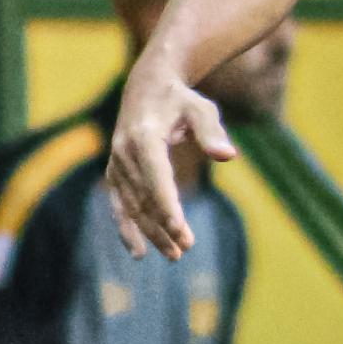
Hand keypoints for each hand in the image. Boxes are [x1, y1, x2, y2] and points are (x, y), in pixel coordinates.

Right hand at [106, 58, 234, 260]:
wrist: (146, 88)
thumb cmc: (180, 100)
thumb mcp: (201, 108)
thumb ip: (212, 132)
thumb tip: (227, 156)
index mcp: (144, 135)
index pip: (155, 175)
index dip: (166, 203)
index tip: (180, 228)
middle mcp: (124, 151)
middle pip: (144, 196)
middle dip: (163, 225)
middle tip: (186, 248)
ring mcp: (116, 164)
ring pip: (132, 206)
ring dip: (151, 233)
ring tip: (175, 255)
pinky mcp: (115, 173)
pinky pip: (119, 205)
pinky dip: (127, 229)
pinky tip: (138, 252)